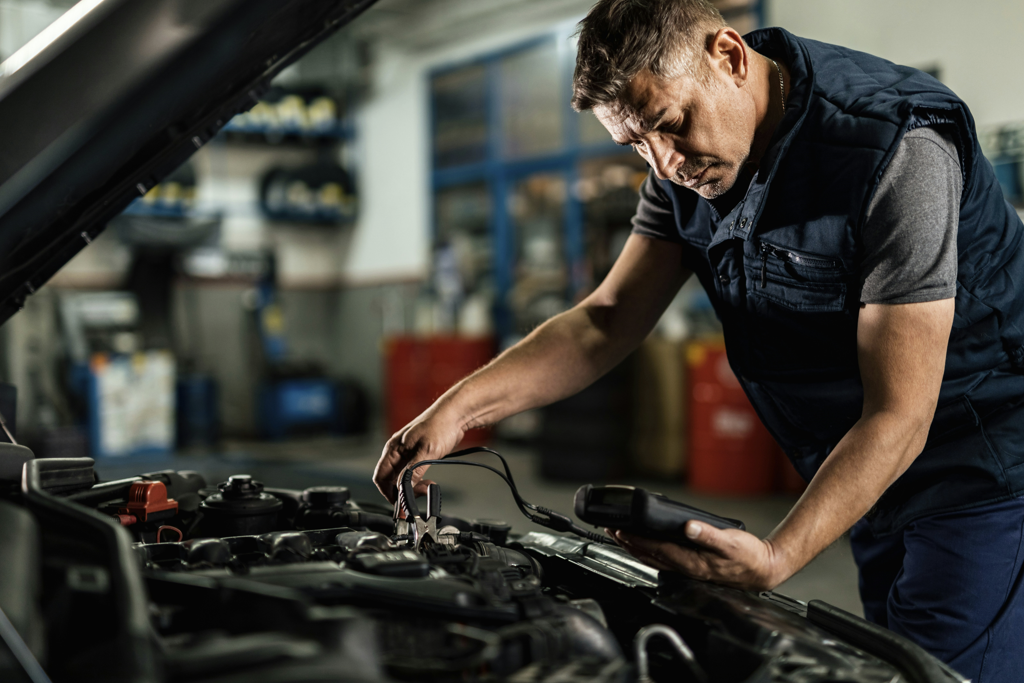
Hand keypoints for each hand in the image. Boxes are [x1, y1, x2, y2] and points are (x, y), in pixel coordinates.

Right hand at [373, 403, 465, 503]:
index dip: (387, 492)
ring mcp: (407, 454)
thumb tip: (403, 488)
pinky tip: (428, 482)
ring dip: (412, 486)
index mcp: (393, 449)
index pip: (380, 476)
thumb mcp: (426, 451)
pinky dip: (418, 481)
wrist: (455, 415)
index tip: (399, 503)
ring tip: (426, 487)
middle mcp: (397, 452)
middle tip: (418, 495)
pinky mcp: (418, 455)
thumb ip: (413, 470)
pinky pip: (412, 473)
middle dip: (402, 490)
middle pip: (391, 479)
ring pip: (402, 477)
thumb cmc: (439, 425)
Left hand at [609, 522, 786, 590]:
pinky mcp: (689, 566)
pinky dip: (647, 550)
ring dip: (634, 547)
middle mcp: (685, 569)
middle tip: (610, 529)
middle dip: (627, 543)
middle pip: (648, 556)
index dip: (637, 539)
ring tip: (619, 535)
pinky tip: (643, 544)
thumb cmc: (748, 557)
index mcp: (692, 562)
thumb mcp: (731, 542)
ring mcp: (686, 569)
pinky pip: (662, 559)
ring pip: (652, 558)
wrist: (761, 570)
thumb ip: (708, 535)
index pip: (656, 549)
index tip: (621, 529)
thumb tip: (688, 527)